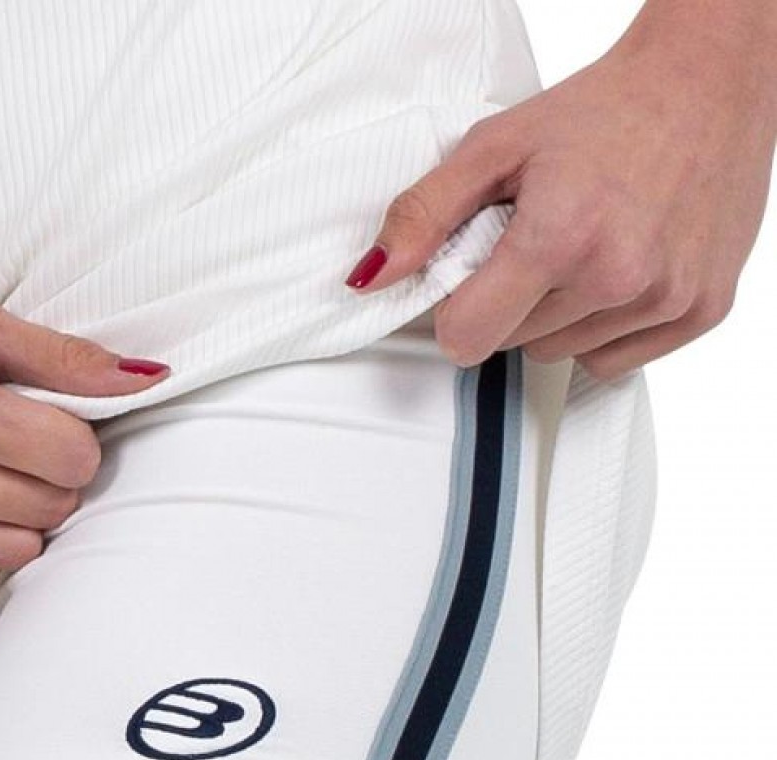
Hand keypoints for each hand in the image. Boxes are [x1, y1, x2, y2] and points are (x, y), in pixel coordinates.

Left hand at [344, 34, 775, 379]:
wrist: (710, 79)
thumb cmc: (605, 109)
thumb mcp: (496, 147)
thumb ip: (423, 216)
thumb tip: (369, 278)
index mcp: (561, 236)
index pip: (467, 338)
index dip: (457, 310)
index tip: (472, 276)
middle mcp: (617, 276)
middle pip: (513, 344)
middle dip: (510, 302)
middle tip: (541, 239)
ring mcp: (665, 298)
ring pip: (562, 353)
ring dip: (559, 314)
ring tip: (586, 246)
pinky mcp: (702, 311)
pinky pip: (614, 361)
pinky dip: (606, 327)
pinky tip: (620, 269)